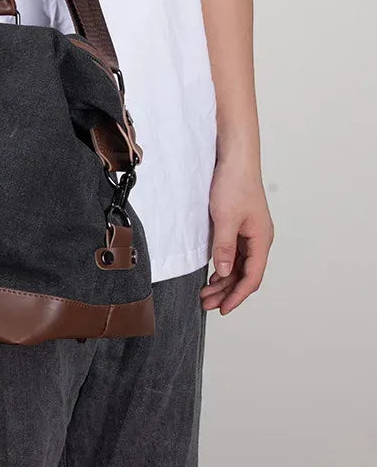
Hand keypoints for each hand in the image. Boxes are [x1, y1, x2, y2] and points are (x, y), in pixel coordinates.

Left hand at [201, 158, 273, 313]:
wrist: (234, 158)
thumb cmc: (234, 183)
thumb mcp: (225, 217)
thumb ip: (225, 246)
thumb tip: (225, 273)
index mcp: (261, 239)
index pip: (252, 277)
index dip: (238, 295)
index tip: (223, 309)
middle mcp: (258, 239)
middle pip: (245, 274)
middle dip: (227, 292)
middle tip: (208, 304)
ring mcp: (249, 232)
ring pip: (239, 265)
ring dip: (224, 281)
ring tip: (206, 293)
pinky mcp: (239, 225)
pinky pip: (234, 253)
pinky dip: (224, 266)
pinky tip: (214, 274)